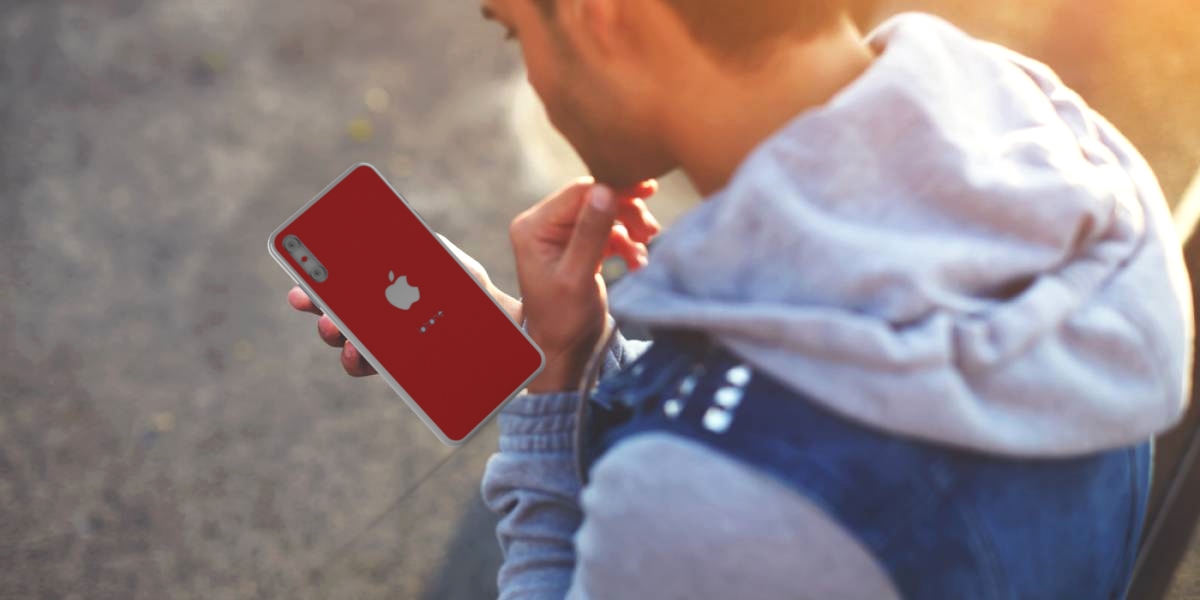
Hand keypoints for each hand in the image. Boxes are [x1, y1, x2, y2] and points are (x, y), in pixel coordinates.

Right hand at [287, 234, 522, 376]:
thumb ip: (433, 253)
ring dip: (337, 337)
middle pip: (337, 314)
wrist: (511, 336)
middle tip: (313, 305)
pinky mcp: (405, 370)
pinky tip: (359, 354)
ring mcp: (392, 346)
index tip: (300, 281)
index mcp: (388, 290)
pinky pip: (375, 368)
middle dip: (320, 310)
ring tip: (339, 332)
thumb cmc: (479, 296)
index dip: (317, 284)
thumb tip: (400, 238)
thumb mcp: (457, 269)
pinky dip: (360, 361)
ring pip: (350, 344)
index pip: (343, 285)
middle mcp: (383, 318)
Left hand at [510, 177, 659, 393]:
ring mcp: (561, 234)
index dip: (614, 188)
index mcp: (533, 227)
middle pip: (593, 198)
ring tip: (647, 244)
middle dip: (626, 211)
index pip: (578, 192)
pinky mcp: (578, 245)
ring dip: (630, 226)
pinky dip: (626, 242)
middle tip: (651, 229)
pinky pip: (608, 231)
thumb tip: (606, 190)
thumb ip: (591, 233)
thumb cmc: (563, 320)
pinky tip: (636, 260)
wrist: (564, 350)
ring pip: (605, 213)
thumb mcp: (577, 277)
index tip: (647, 191)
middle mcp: (543, 225)